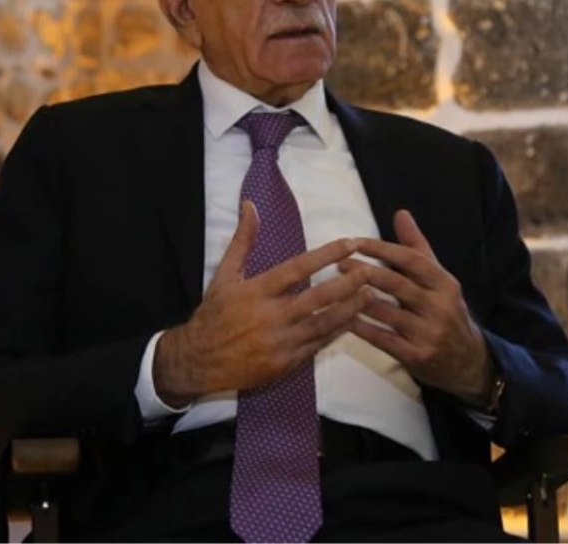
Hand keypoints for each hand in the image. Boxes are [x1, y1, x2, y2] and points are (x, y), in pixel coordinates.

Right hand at [153, 200, 371, 406]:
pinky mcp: (286, 363)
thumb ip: (243, 241)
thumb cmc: (214, 315)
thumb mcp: (224, 275)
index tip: (351, 243)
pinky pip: (318, 344)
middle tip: (370, 271)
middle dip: (348, 284)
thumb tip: (251, 205)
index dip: (328, 254)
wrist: (197, 362)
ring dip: (350, 308)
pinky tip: (352, 320)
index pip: (299, 267)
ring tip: (370, 294)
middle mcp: (271, 316)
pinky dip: (337, 331)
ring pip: (324, 322)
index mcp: (257, 291)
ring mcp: (280, 342)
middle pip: (318, 297)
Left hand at [341, 210, 496, 406]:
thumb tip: (400, 213)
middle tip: (338, 263)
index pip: (411, 259)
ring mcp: (428, 332)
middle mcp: (439, 306)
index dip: (381, 249)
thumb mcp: (439, 279)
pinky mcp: (417, 356)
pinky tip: (344, 320)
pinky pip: (383, 339)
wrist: (467, 361)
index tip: (355, 242)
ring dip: (357, 301)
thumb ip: (417, 247)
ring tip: (334, 291)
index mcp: (445, 283)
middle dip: (364, 272)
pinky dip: (362, 329)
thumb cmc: (446, 312)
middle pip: (396, 284)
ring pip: (386, 313)